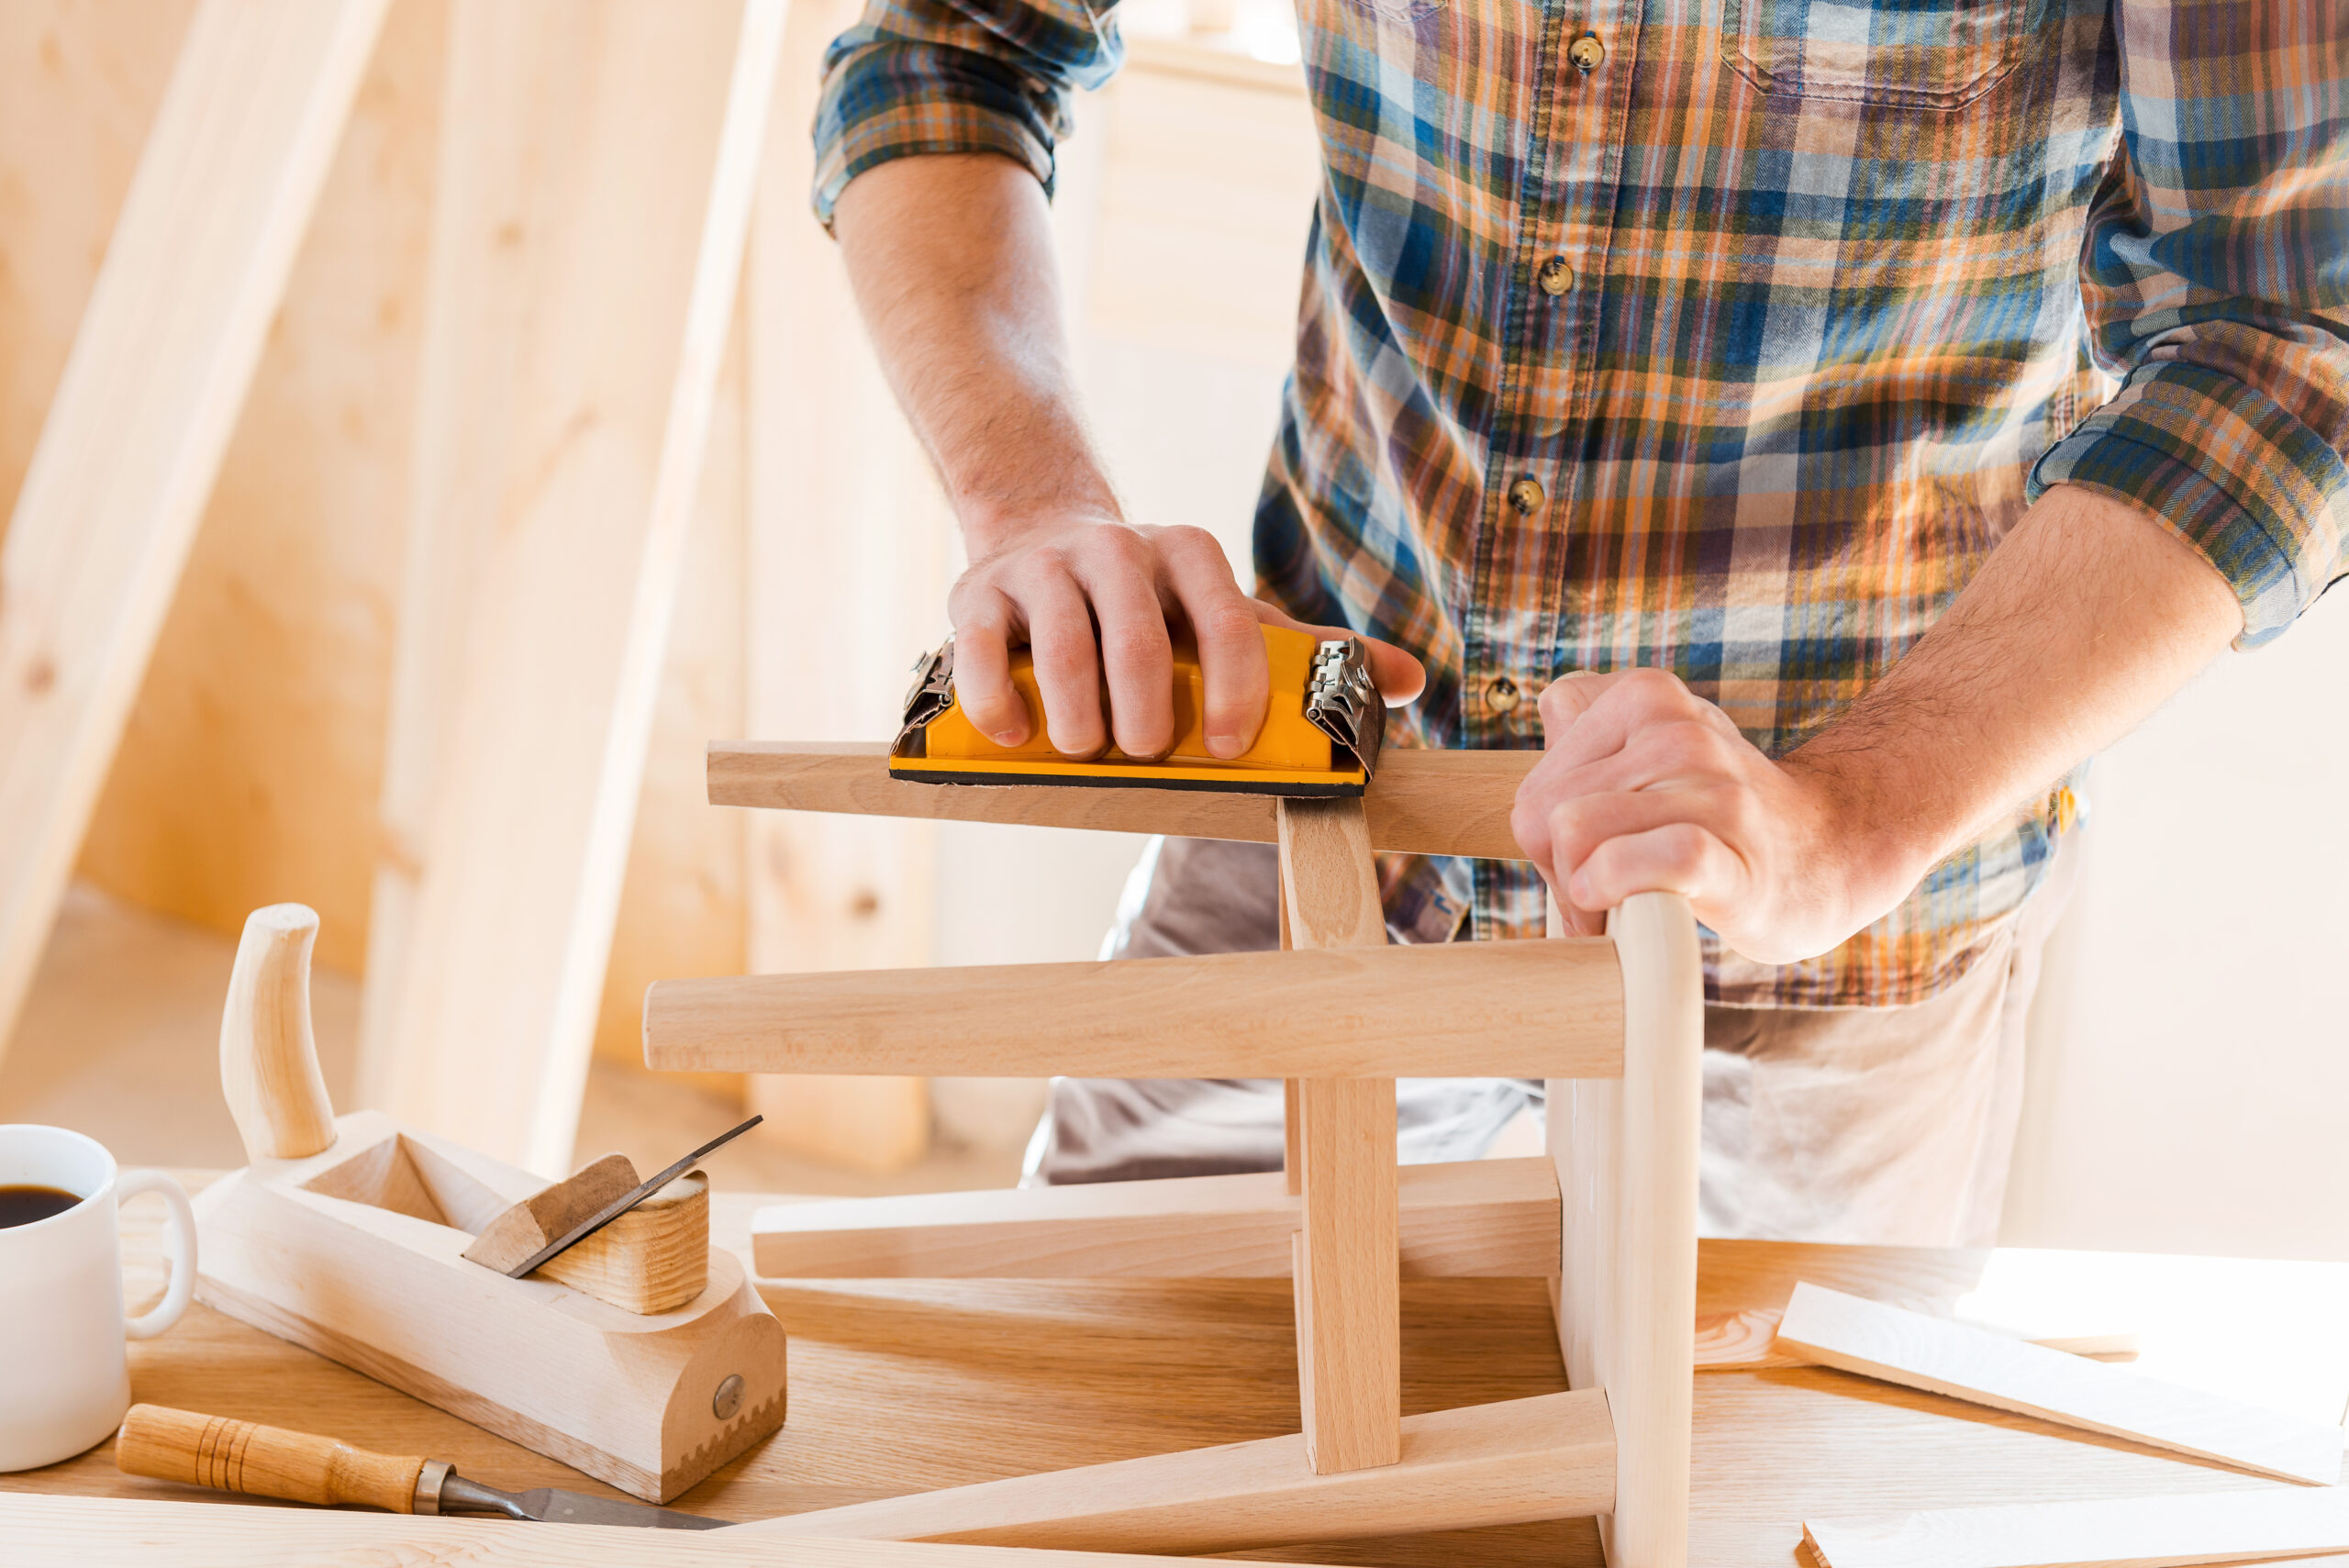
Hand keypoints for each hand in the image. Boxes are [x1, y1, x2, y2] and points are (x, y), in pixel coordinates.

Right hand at [947, 513, 1425, 759]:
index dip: (1233, 687)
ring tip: (1083, 751)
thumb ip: (1307, 654)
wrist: (1044, 532)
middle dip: (1144, 709)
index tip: (1225, 749)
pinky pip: (978, 649)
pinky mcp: (976, 592)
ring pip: (1059, 642)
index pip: (1226, 618)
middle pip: (1136, 635)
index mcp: (1190, 554)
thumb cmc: (1154, 603)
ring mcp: (1043, 567)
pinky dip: (995, 701)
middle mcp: (1117, 550)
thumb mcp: (1230, 615)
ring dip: (1074, 713)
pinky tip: (1014, 737)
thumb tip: (1411, 681)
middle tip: (1144, 754)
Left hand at [1510, 669, 1883, 961]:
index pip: (1534, 781)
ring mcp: (1710, 786)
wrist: (1831, 853)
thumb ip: (1592, 728)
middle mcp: (1675, 728)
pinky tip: (1632, 912)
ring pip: (1576, 831)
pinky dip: (1621, 890)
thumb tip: (1548, 711)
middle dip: (1560, 870)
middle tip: (1609, 893)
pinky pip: (1653, 859)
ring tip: (1625, 905)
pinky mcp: (1733, 850)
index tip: (1591, 860)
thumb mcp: (1652, 751)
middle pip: (1541, 812)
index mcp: (1643, 697)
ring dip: (1584, 894)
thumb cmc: (1719, 816)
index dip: (1547, 838)